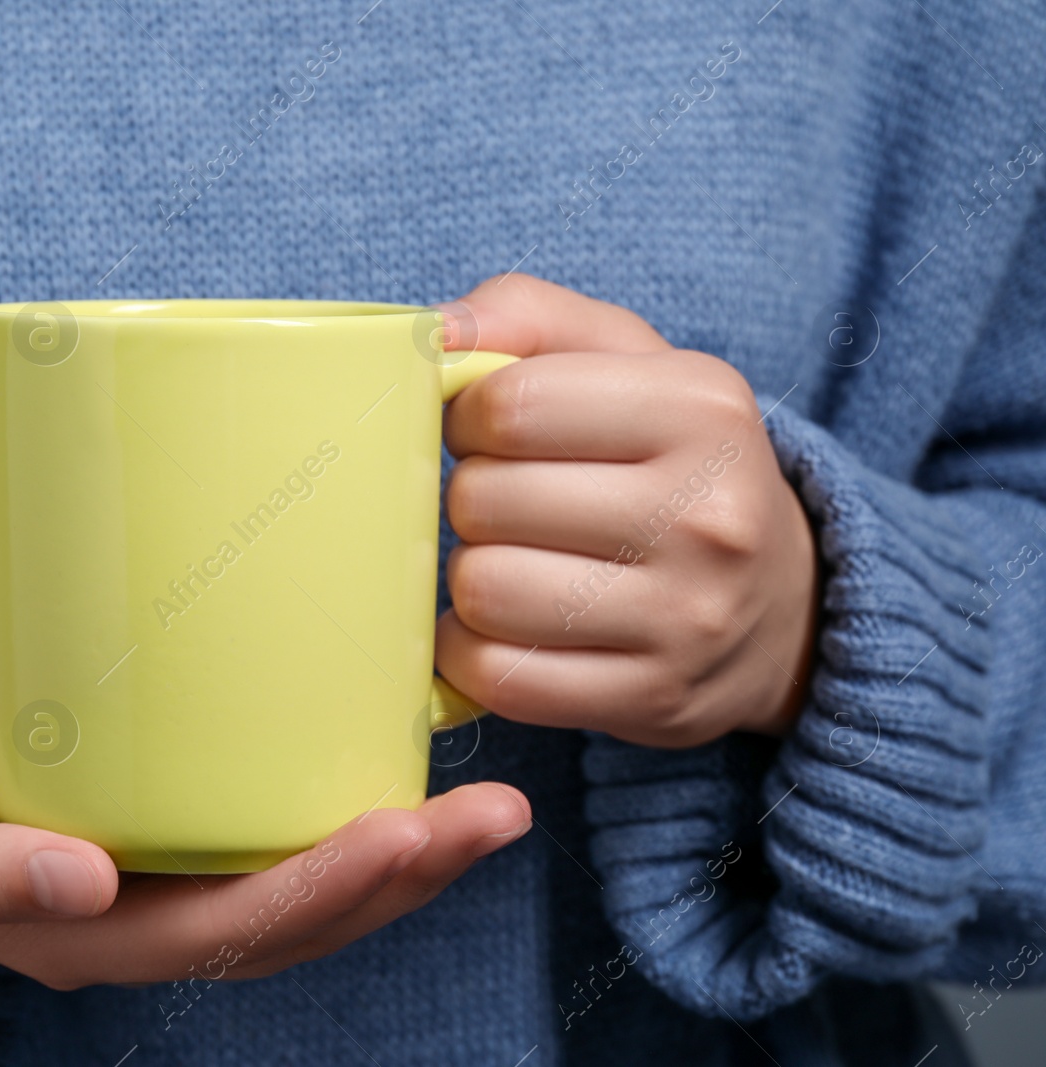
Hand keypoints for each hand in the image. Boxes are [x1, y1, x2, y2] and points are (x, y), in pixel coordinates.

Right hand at [0, 674, 531, 989]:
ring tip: (491, 809)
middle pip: (294, 921)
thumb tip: (82, 889)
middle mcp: (136, 920)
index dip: (324, 893)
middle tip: (497, 816)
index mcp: (80, 935)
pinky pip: (272, 835)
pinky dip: (347, 814)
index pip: (227, 935)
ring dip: (401, 856)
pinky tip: (407, 772)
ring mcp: (156, 876)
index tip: (408, 833)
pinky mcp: (164, 820)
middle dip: (401, 876)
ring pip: (301, 890)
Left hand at [435, 274, 817, 747]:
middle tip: (508, 505)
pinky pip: (497, 676)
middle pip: (485, 500)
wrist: (783, 606)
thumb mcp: (628, 362)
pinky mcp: (652, 698)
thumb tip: (435, 333)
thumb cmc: (672, 465)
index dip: (468, 418)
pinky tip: (506, 629)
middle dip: (472, 499)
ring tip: (513, 564)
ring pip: (482, 591)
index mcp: (703, 408)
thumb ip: (529, 317)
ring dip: (471, 578)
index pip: (509, 405)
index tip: (491, 433)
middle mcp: (709, 514)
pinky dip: (473, 652)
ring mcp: (686, 618)